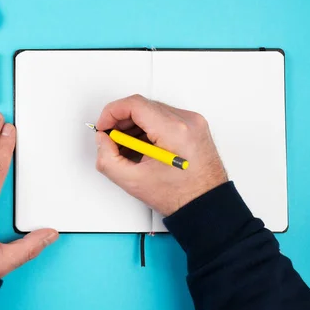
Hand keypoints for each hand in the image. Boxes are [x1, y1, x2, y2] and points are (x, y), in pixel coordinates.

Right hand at [95, 95, 227, 215]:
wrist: (206, 205)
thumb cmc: (180, 196)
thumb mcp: (133, 181)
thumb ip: (107, 159)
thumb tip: (102, 140)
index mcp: (174, 131)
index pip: (134, 104)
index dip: (111, 113)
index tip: (103, 126)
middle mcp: (187, 121)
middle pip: (143, 106)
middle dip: (121, 121)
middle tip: (111, 139)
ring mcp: (193, 122)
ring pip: (152, 110)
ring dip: (134, 125)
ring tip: (127, 148)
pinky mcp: (194, 126)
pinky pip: (164, 118)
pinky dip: (148, 129)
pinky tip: (142, 147)